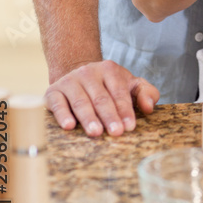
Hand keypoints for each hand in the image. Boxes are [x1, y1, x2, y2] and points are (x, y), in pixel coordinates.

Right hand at [45, 60, 159, 137]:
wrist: (77, 77)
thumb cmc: (108, 86)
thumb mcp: (130, 85)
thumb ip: (145, 93)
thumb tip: (149, 107)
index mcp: (109, 69)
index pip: (119, 91)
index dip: (125, 110)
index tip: (130, 127)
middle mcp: (88, 72)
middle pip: (100, 97)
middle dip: (109, 116)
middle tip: (116, 132)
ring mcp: (69, 81)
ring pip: (80, 101)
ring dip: (88, 117)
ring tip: (96, 132)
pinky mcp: (53, 92)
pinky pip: (57, 103)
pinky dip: (63, 114)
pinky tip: (69, 126)